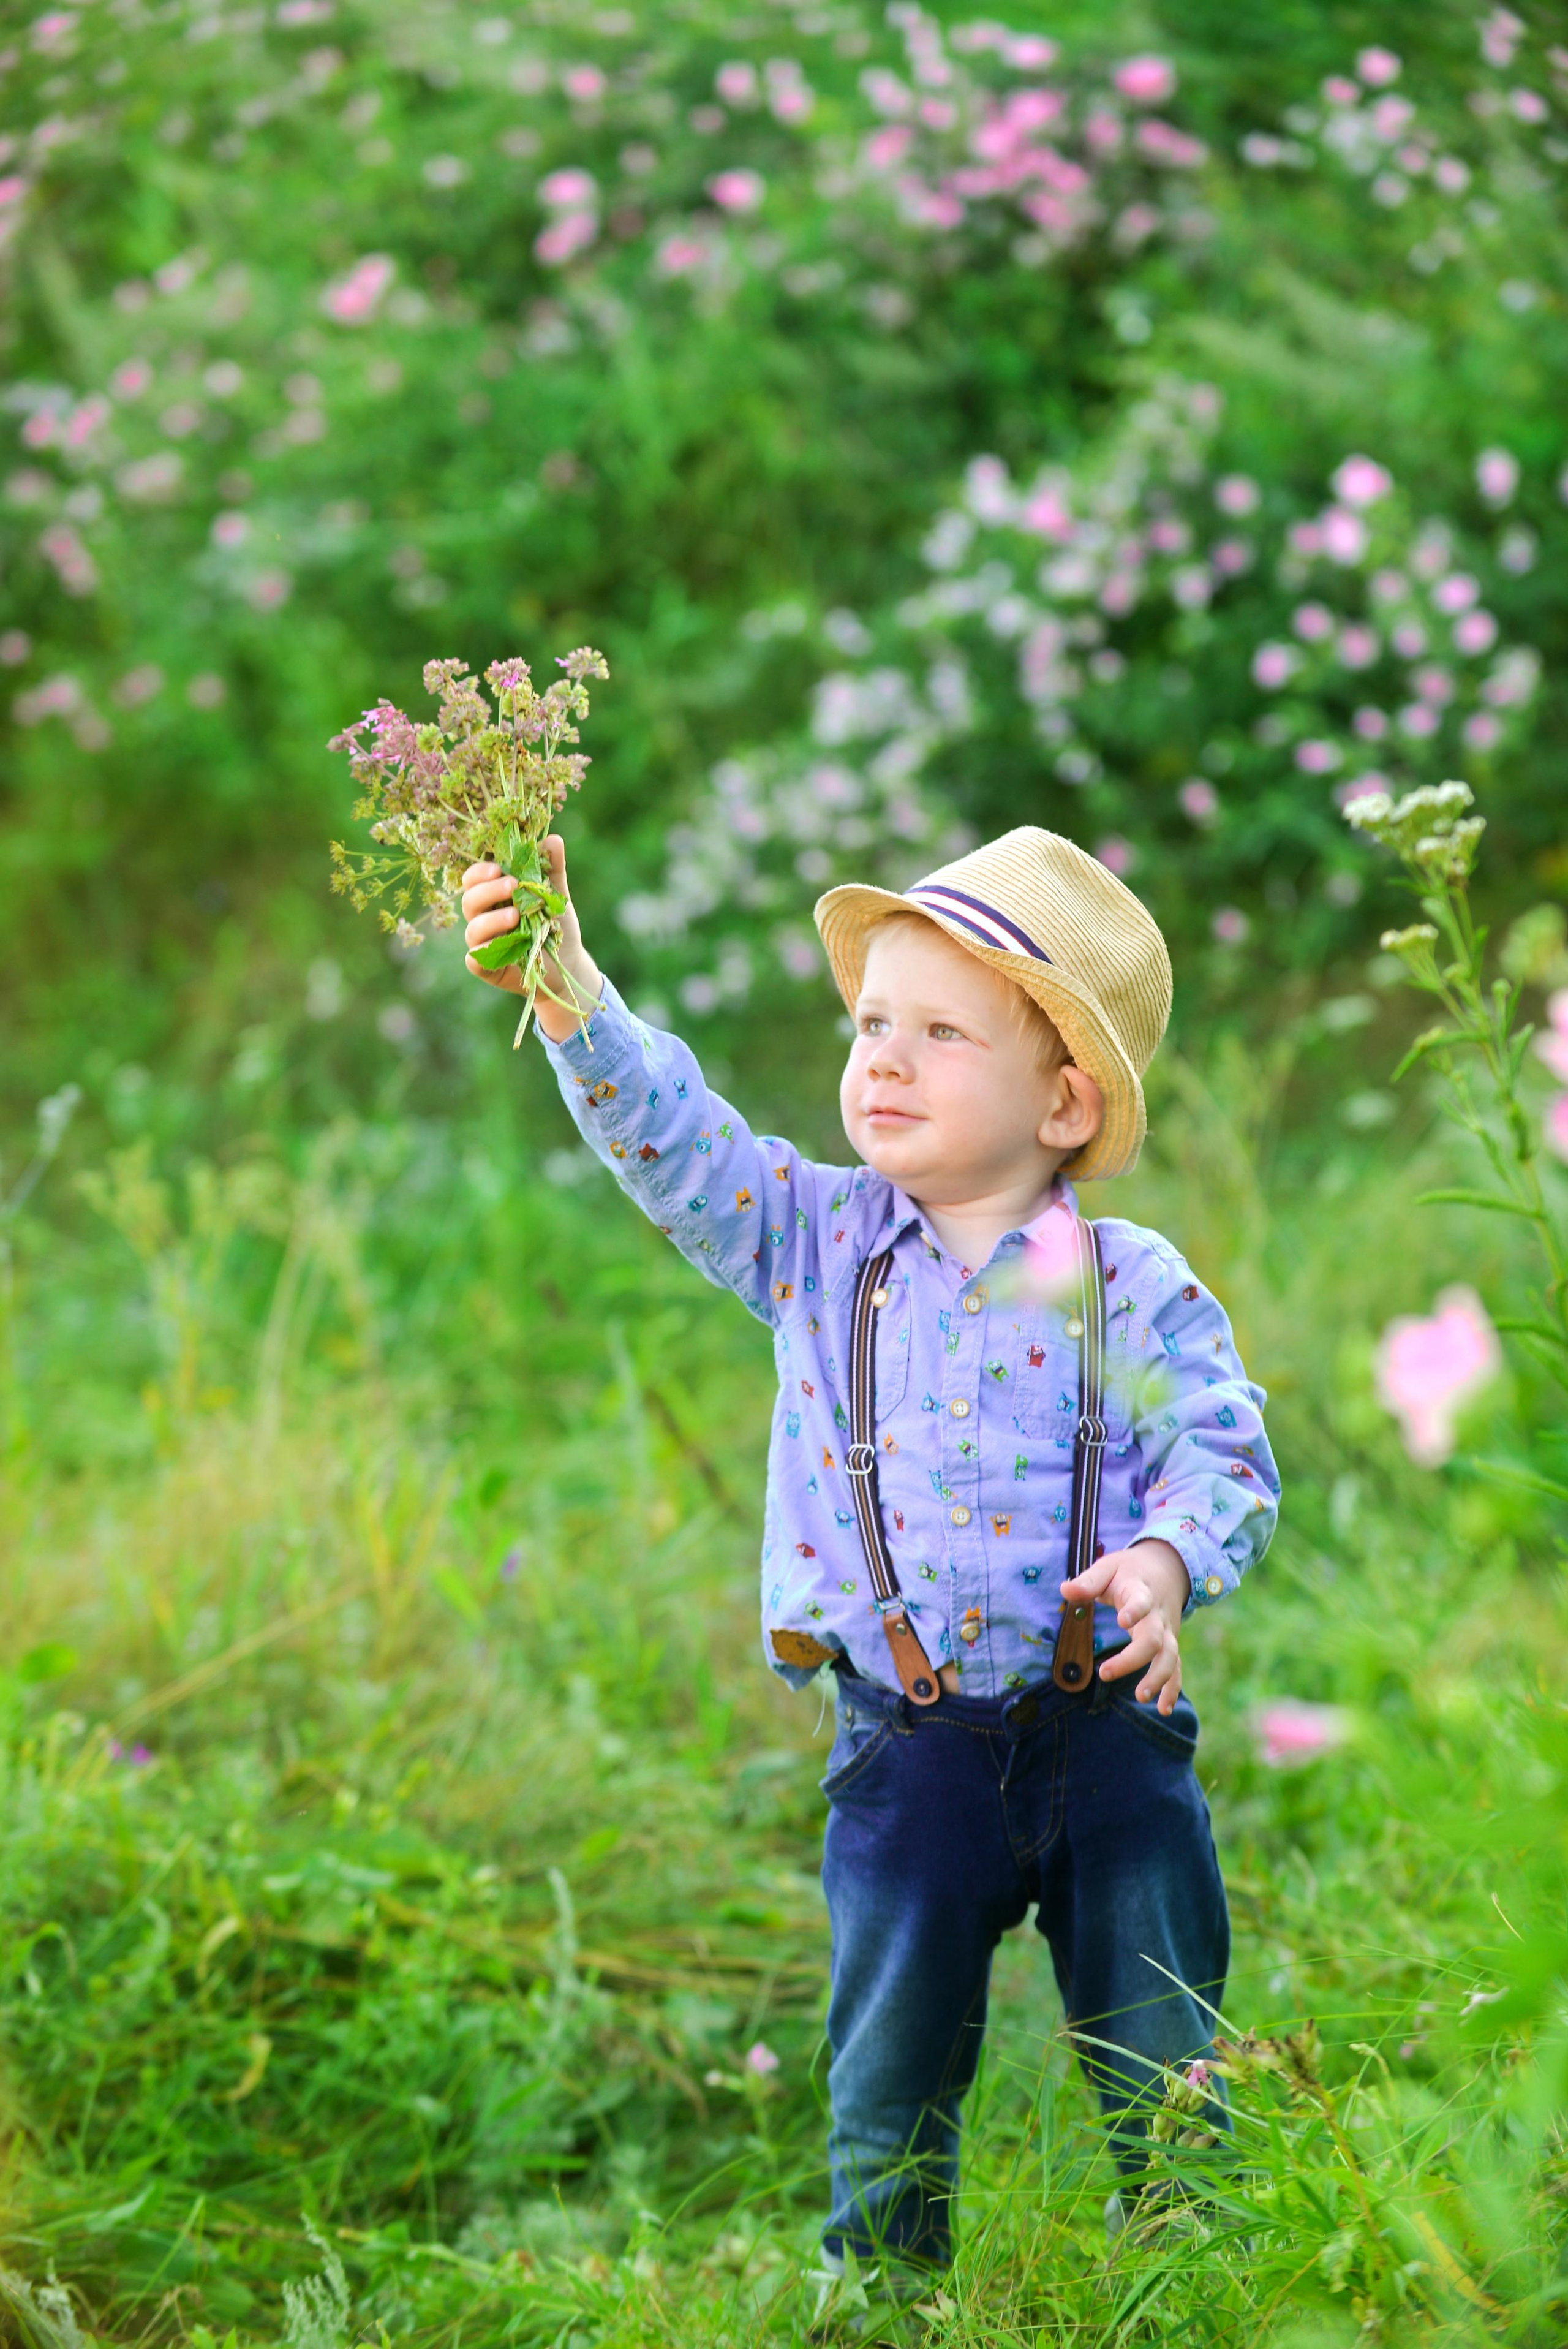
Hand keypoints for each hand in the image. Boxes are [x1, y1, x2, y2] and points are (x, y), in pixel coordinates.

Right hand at [461, 834, 601, 1042]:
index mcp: (493, 896)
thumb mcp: (555, 893)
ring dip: (492, 920)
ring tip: (515, 915)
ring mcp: (482, 943)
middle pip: (469, 901)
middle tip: (512, 884)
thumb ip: (552, 868)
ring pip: (472, 929)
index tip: (498, 868)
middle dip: (488, 891)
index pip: (473, 880)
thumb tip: (553, 838)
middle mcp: (483, 917)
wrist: (569, 960)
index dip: (479, 872)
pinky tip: (503, 943)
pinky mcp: (486, 967)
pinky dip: (485, 950)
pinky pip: (475, 958)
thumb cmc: (556, 923)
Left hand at [1059, 1539, 1189, 1714]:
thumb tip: (1064, 1590)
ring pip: (1170, 1656)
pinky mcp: (1170, 1643)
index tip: (1122, 1621)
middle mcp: (1158, 1615)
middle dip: (1133, 1658)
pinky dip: (1173, 1688)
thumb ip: (1088, 1581)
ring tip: (1141, 1697)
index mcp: (1141, 1592)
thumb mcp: (1108, 1567)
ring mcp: (1167, 1631)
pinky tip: (1163, 1709)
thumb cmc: (1129, 1570)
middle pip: (1154, 1639)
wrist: (1167, 1566)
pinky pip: (1176, 1668)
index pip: (1141, 1601)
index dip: (1134, 1610)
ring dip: (1158, 1678)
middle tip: (1106, 1673)